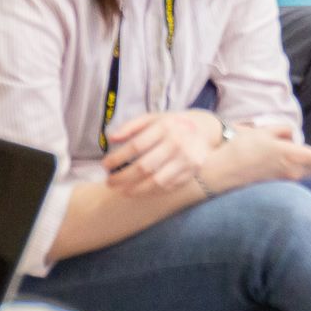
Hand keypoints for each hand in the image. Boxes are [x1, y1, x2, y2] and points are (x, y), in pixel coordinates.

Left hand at [102, 109, 225, 193]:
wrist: (205, 129)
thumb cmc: (172, 124)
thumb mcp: (154, 117)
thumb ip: (132, 126)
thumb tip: (111, 138)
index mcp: (165, 127)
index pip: (136, 146)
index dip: (118, 158)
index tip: (105, 166)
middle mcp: (176, 143)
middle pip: (144, 166)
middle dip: (122, 177)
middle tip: (109, 182)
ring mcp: (185, 160)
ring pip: (156, 181)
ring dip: (135, 190)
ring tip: (121, 191)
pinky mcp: (190, 172)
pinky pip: (167, 187)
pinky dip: (150, 192)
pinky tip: (138, 191)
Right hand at [213, 121, 310, 188]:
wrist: (220, 174)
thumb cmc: (242, 150)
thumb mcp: (265, 131)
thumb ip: (284, 131)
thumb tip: (293, 137)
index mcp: (293, 156)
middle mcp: (293, 172)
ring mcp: (284, 181)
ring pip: (309, 172)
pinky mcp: (276, 185)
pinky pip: (296, 175)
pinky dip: (302, 167)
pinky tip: (296, 157)